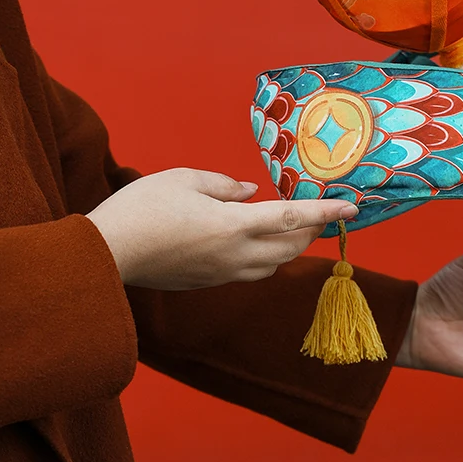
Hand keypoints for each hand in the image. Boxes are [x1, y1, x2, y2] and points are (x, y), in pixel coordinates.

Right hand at [85, 168, 357, 289]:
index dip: (325, 212)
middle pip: (291, 246)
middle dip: (312, 230)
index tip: (352, 208)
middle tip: (320, 212)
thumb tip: (248, 192)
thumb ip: (222, 184)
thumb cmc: (143, 208)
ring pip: (273, 264)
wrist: (110, 252)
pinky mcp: (208, 282)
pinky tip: (252, 240)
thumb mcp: (183, 179)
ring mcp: (222, 273)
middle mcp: (236, 254)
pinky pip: (250, 271)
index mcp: (234, 224)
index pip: (293, 218)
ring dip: (289, 246)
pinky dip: (264, 256)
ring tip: (290, 226)